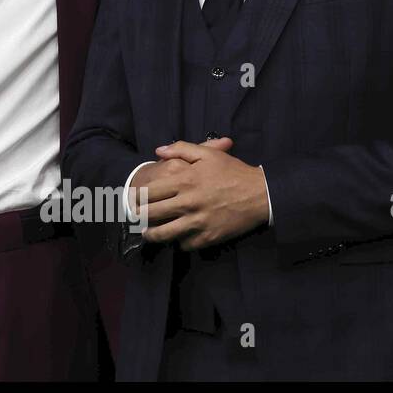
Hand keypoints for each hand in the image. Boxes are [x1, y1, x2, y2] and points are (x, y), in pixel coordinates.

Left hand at [133, 137, 268, 249]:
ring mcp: (197, 222)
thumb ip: (180, 149)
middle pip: (151, 214)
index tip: (131, 199)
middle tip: (134, 217)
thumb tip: (158, 151)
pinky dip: (179, 242)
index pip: (148, 192)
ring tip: (147, 234)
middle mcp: (187, 203)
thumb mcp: (207, 154)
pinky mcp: (208, 237)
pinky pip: (185, 244)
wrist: (261, 194)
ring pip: (164, 234)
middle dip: (138, 216)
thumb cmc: (233, 171)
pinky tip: (177, 238)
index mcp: (184, 180)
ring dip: (151, 235)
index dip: (135, 196)